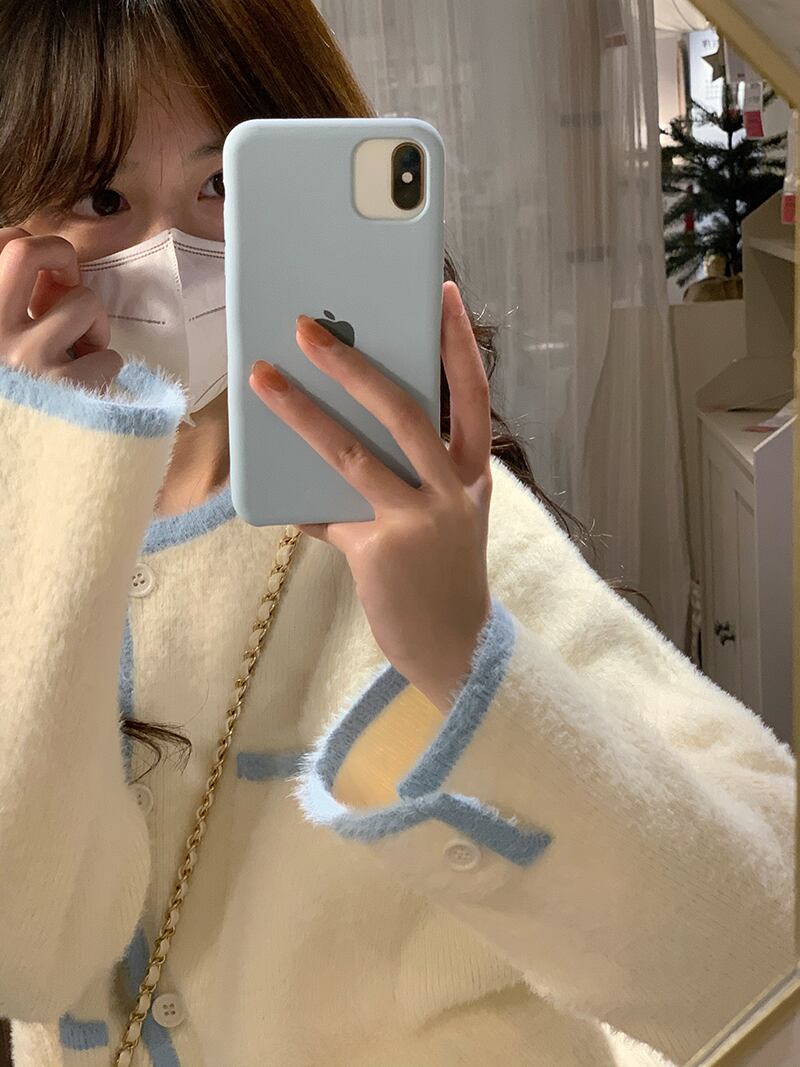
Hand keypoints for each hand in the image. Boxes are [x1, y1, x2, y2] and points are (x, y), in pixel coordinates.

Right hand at [0, 228, 121, 390]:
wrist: (14, 469)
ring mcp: (28, 360)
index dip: (30, 247)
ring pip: (84, 304)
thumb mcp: (4, 344)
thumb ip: (12, 307)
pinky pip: (109, 358)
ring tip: (82, 353)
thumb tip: (50, 275)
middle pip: (28, 253)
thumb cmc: (18, 398)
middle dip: (61, 256)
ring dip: (94, 327)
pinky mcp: (66, 391)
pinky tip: (88, 387)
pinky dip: (106, 370)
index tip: (42, 273)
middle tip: (70, 281)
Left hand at [249, 281, 492, 712]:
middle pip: (404, 410)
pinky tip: (270, 485)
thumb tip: (342, 425)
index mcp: (473, 473)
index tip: (440, 294)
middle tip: (307, 327)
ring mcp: (417, 521)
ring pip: (352, 452)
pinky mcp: (378, 549)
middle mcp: (452, 490)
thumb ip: (410, 471)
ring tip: (263, 378)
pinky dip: (297, 497)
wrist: (457, 646)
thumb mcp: (445, 513)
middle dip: (353, 363)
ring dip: (302, 411)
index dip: (457, 343)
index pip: (472, 394)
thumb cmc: (443, 571)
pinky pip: (324, 511)